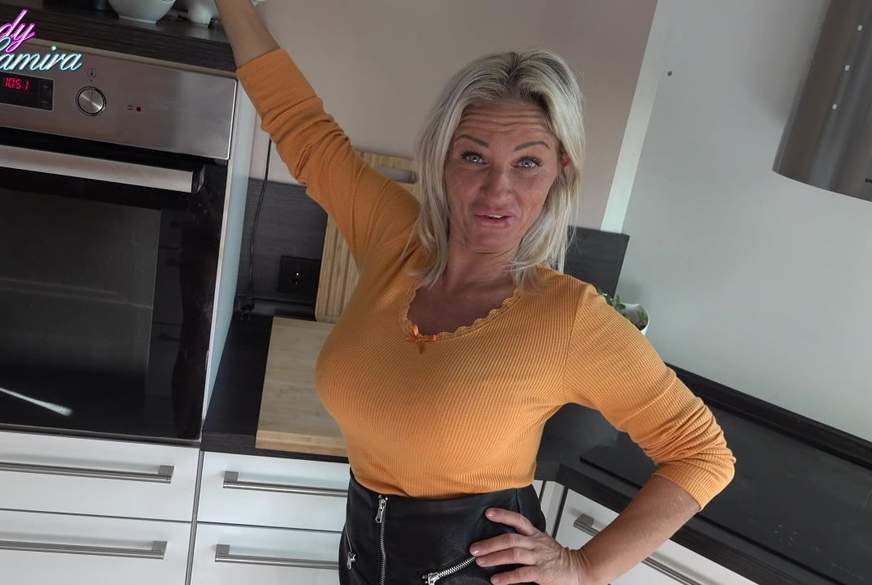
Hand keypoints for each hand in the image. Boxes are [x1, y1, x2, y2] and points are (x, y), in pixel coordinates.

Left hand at [469, 507, 592, 583]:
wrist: (579, 570)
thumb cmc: (558, 558)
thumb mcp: (542, 543)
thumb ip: (525, 541)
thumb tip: (501, 542)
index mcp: (535, 535)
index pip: (518, 520)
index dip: (503, 515)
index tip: (488, 513)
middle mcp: (535, 544)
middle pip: (510, 539)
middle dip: (490, 543)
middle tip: (474, 548)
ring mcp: (538, 558)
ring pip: (513, 554)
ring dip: (494, 558)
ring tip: (480, 561)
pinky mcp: (542, 573)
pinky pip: (521, 574)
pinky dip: (507, 577)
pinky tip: (496, 580)